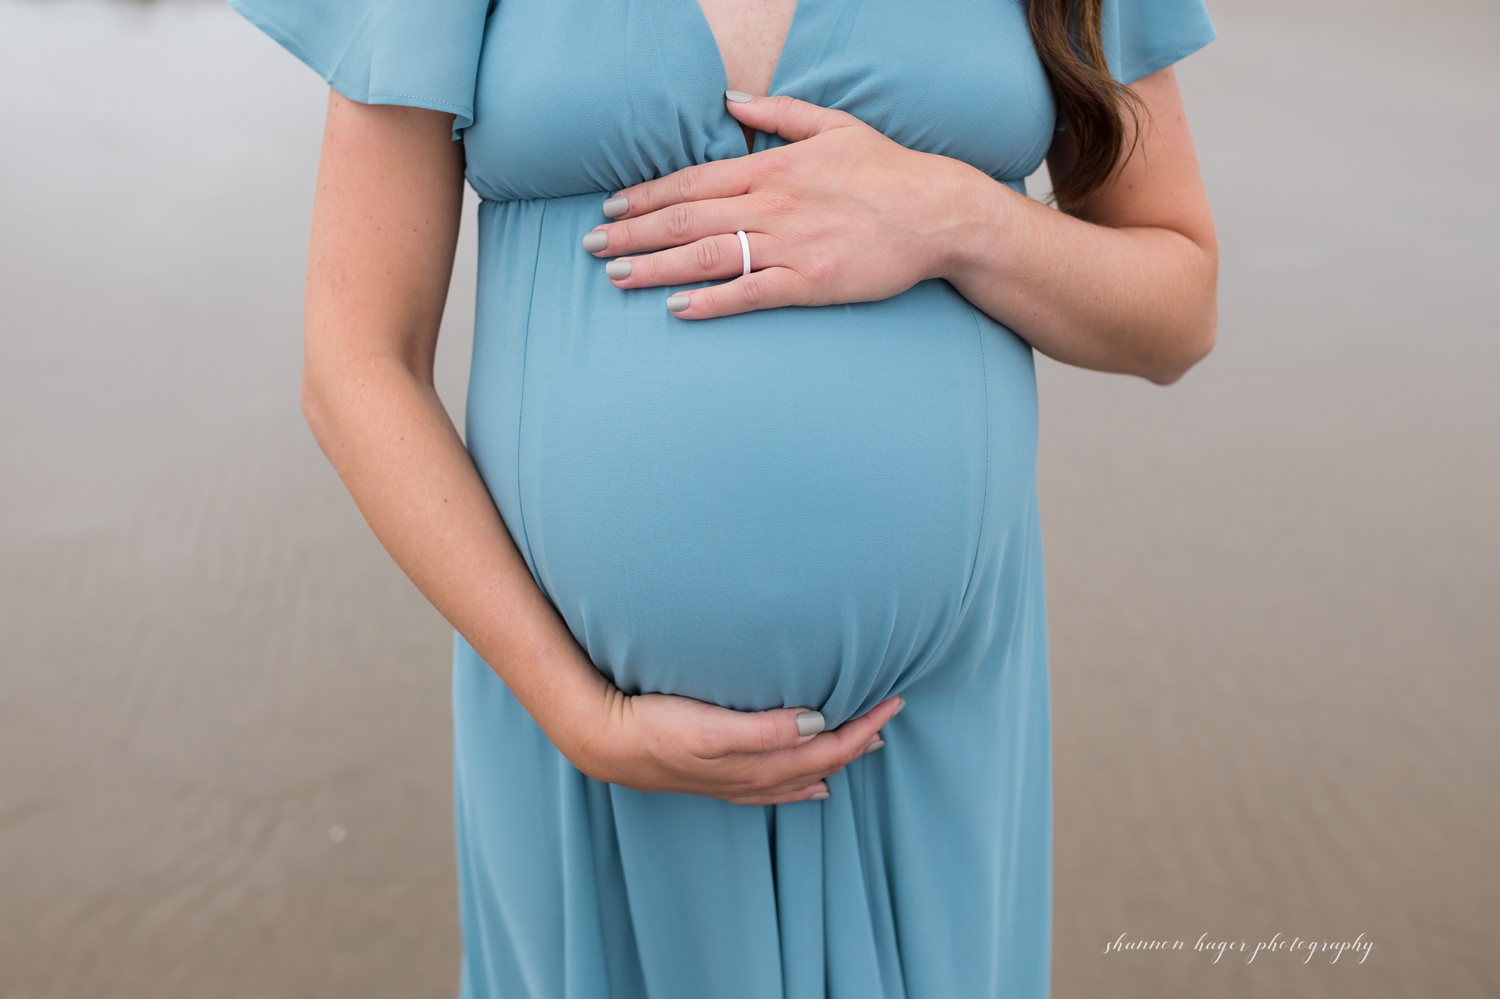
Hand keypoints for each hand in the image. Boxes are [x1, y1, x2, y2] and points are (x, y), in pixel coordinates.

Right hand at [570, 687, 903, 804]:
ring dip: (838, 759)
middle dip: (861, 740)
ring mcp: (738, 781)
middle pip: (825, 762)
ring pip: (804, 774)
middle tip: (891, 713)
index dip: (865, 727)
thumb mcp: (710, 727)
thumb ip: (765, 729)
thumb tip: (819, 725)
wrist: (606, 743)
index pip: (831, 749)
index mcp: (761, 764)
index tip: (893, 702)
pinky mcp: (720, 777)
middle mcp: (756, 778)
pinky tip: (811, 783)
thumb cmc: (656, 728)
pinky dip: (804, 781)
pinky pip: (778, 786)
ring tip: (864, 744)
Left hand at [584, 94, 992, 318]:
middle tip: (593, 249)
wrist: (940, 214)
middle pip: (686, 220)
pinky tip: (677, 308)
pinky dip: (710, 301)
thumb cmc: (888, 171)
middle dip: (633, 235)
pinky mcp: (810, 282)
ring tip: (617, 279)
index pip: (692, 182)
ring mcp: (789, 245)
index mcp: (772, 169)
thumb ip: (777, 114)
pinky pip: (750, 293)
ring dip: (656, 268)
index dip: (646, 197)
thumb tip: (731, 100)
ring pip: (707, 257)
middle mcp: (771, 205)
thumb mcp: (833, 125)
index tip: (612, 210)